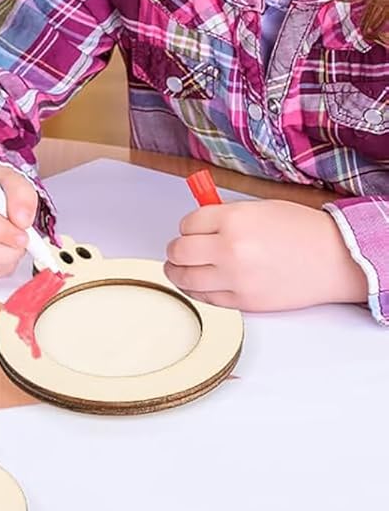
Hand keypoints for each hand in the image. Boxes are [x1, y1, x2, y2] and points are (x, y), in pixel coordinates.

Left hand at [165, 199, 367, 310]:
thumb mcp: (256, 209)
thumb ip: (223, 216)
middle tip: (178, 251)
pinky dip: (197, 291)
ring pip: (185, 278)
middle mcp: (230, 250)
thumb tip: (196, 227)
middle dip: (176, 250)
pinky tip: (199, 284)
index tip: (191, 230)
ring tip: (179, 269)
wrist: (335, 258)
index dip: (187, 227)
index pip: (187, 224)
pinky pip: (206, 298)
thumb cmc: (301, 231)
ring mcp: (236, 279)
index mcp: (232, 221)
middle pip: (179, 252)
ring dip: (178, 272)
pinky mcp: (245, 301)